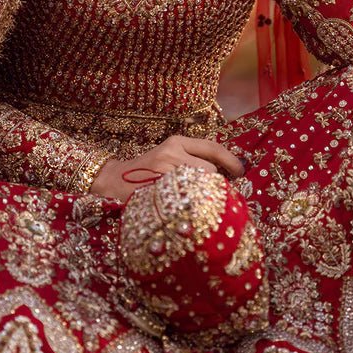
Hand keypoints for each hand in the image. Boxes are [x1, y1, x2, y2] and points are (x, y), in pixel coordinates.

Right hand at [89, 133, 244, 201]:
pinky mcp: (157, 188)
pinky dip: (191, 207)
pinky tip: (184, 211)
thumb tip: (227, 173)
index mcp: (176, 142)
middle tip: (210, 197)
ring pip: (200, 186)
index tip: (241, 172)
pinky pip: (186, 200)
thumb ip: (192, 159)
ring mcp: (164, 171)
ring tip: (190, 204)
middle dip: (214, 185)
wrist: (111, 181)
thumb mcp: (168, 156)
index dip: (231, 160)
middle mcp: (171, 152)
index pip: (212, 147)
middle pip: (210, 171)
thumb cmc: (146, 172)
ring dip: (202, 197)